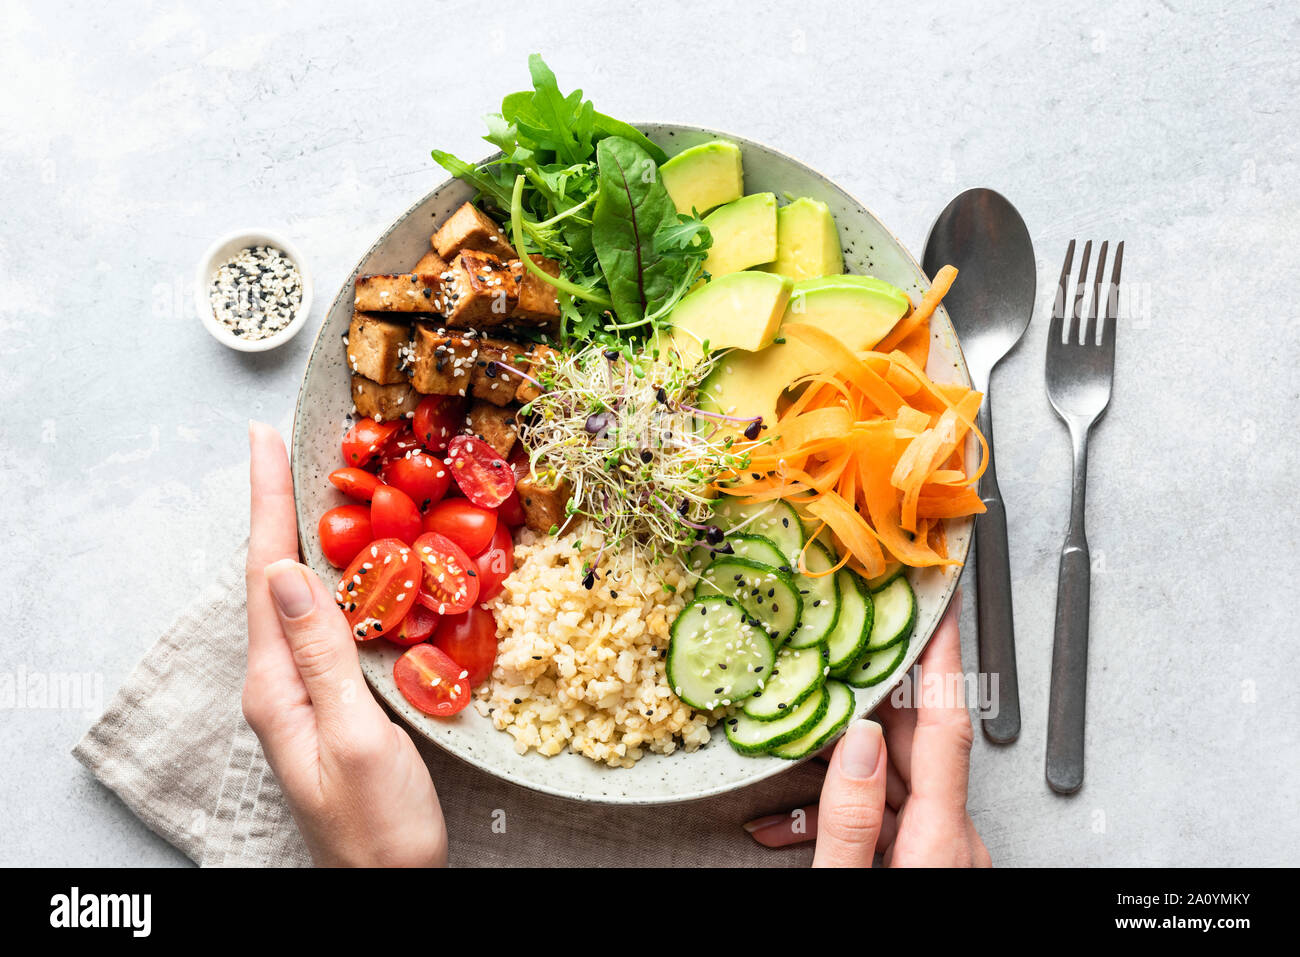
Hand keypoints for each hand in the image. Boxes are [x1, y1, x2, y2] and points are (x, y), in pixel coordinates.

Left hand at [241, 421, 446, 866]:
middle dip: (276, 507)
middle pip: (272, 577)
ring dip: (300, 535)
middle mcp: (280, 684)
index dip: (268, 503)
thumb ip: (324, 656)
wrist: (390, 888)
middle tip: (281, 447)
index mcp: (278, 686)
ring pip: (298, 598)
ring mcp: (303, 695)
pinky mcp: (331, 703)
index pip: (267, 575)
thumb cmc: (379, 827)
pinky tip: (353, 567)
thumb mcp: (354, 739)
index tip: (264, 442)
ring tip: (307, 485)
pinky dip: (335, 579)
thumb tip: (289, 572)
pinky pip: (326, 624)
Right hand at [743, 594, 989, 866]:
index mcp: (940, 840)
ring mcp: (939, 853)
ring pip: (896, 779)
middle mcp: (950, 841)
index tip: (942, 608)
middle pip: (917, 745)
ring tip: (806, 721)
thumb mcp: (843, 887)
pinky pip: (887, 817)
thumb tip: (856, 742)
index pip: (947, 726)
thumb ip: (850, 819)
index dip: (944, 657)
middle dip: (877, 691)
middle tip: (851, 641)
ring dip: (847, 755)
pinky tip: (793, 818)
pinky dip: (844, 808)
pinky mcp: (922, 865)